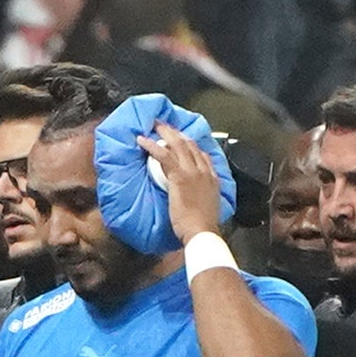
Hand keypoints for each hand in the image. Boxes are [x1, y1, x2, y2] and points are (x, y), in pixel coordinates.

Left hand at [141, 125, 225, 240]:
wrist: (203, 231)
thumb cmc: (203, 225)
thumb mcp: (207, 206)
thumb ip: (202, 196)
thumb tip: (194, 196)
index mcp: (212, 179)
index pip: (202, 155)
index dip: (191, 145)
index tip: (182, 140)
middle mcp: (204, 171)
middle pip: (190, 145)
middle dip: (177, 133)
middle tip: (165, 126)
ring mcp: (192, 172)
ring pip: (178, 145)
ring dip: (165, 133)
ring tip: (154, 125)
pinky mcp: (179, 176)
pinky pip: (164, 155)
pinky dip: (152, 145)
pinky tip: (143, 140)